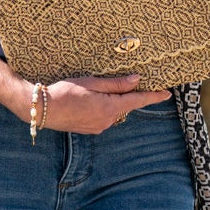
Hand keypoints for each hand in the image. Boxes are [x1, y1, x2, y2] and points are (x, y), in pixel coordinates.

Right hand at [33, 74, 169, 133]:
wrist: (43, 109)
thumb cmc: (65, 92)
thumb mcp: (92, 83)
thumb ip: (117, 83)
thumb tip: (137, 80)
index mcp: (110, 107)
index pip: (138, 100)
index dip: (153, 96)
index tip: (167, 93)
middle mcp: (108, 120)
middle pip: (125, 104)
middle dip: (124, 94)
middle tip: (114, 81)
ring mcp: (99, 127)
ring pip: (113, 110)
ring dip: (110, 100)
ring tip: (90, 91)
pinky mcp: (91, 129)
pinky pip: (104, 116)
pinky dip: (102, 107)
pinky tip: (87, 101)